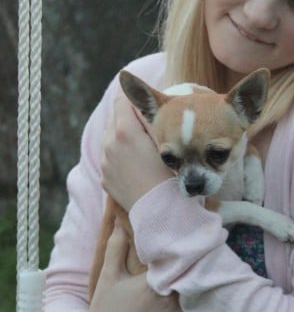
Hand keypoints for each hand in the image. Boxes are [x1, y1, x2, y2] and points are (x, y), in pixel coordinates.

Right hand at [72, 225, 197, 311]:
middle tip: (208, 257)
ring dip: (204, 290)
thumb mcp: (108, 275)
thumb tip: (120, 221)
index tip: (194, 243)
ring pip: (199, 300)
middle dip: (199, 268)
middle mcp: (166, 302)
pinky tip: (207, 303)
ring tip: (212, 277)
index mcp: (151, 283)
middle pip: (193, 279)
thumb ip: (115, 246)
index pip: (179, 261)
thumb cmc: (104, 309)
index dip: (189, 252)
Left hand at [101, 94, 171, 211]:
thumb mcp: (165, 141)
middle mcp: (109, 145)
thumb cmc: (170, 174)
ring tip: (142, 150)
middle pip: (114, 119)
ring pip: (110, 139)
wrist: (160, 210)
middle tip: (147, 130)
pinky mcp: (104, 178)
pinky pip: (109, 159)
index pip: (121, 101)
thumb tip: (145, 106)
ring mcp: (104, 163)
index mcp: (125, 131)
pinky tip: (136, 168)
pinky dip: (119, 158)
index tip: (146, 110)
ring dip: (123, 139)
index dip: (135, 103)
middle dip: (128, 120)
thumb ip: (151, 119)